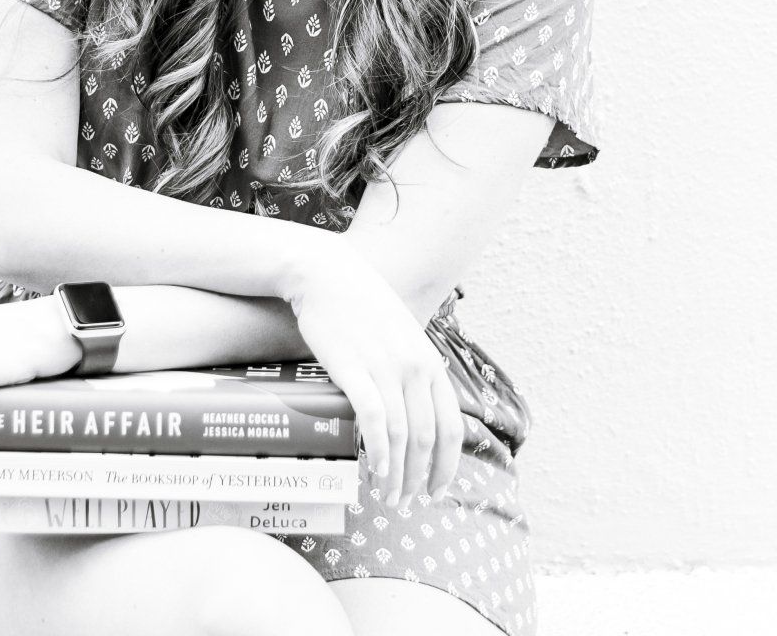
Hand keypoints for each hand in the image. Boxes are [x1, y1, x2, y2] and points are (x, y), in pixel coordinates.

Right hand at [285, 241, 463, 511]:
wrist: (325, 274)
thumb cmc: (359, 306)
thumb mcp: (399, 336)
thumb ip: (411, 369)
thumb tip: (414, 408)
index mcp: (429, 363)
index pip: (451, 427)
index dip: (447, 466)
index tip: (437, 489)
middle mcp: (415, 368)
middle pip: (428, 439)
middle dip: (421, 478)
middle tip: (409, 502)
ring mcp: (386, 369)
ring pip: (403, 437)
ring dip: (398, 474)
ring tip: (389, 496)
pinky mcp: (355, 371)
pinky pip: (375, 421)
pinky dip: (378, 452)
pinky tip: (374, 471)